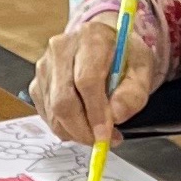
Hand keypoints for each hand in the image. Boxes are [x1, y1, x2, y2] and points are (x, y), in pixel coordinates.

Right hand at [31, 13, 163, 145]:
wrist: (106, 46)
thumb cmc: (124, 58)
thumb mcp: (142, 70)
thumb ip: (134, 94)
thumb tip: (116, 116)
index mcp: (91, 38)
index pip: (86, 80)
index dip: (95, 113)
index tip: (105, 135)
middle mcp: (61, 48)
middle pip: (63, 99)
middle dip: (82, 129)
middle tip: (101, 143)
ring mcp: (45, 66)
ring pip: (53, 111)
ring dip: (74, 132)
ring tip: (96, 134)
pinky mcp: (38, 82)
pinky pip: (47, 115)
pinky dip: (64, 128)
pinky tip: (82, 125)